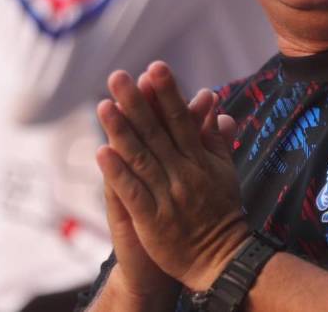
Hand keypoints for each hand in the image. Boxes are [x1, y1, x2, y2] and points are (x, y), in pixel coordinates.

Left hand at [96, 62, 248, 293]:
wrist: (221, 260)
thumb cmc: (222, 212)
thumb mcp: (225, 171)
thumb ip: (216, 138)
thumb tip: (215, 105)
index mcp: (199, 159)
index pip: (180, 119)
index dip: (167, 93)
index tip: (154, 67)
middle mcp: (183, 173)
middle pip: (156, 132)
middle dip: (137, 102)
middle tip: (117, 76)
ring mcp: (167, 196)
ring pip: (141, 158)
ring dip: (121, 130)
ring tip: (103, 106)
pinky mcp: (152, 220)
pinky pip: (133, 192)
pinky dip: (118, 172)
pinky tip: (101, 152)